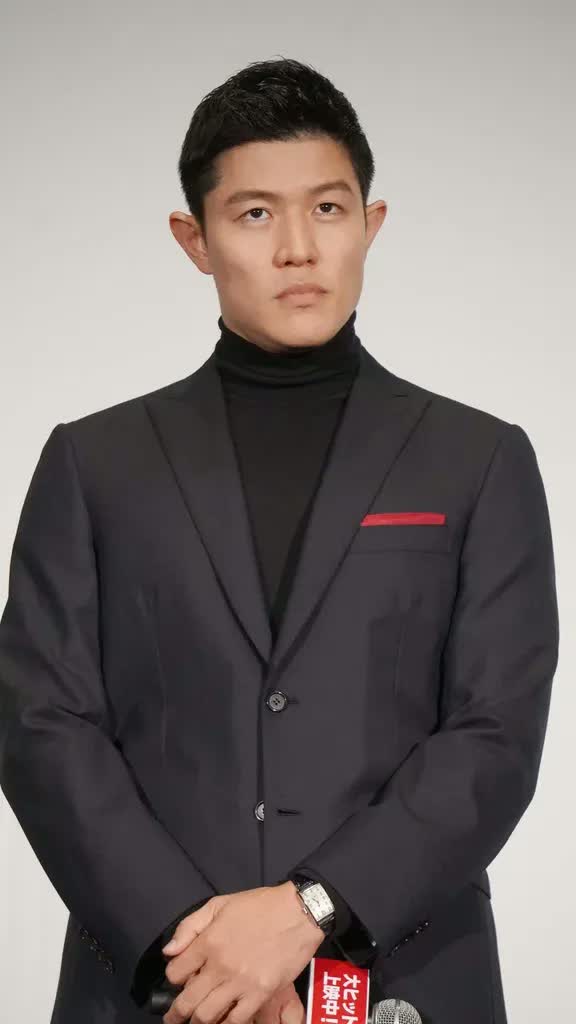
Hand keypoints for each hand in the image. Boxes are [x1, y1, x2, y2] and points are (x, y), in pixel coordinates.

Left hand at [160, 882, 322, 1023]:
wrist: (298, 912)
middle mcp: (219, 966)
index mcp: (208, 942)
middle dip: (176, 1013)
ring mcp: (240, 982)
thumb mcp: (219, 904)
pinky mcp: (260, 994)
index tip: (178, 980)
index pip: (175, 973)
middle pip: (187, 1002)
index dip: (173, 978)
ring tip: (197, 1021)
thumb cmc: (259, 906)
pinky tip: (223, 1020)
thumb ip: (189, 926)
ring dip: (198, 1021)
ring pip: (207, 1016)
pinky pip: (235, 1021)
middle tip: (173, 1018)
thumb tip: (169, 951)